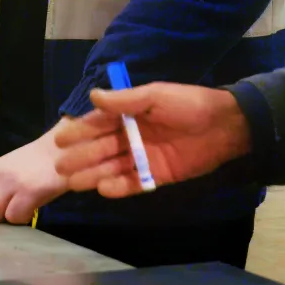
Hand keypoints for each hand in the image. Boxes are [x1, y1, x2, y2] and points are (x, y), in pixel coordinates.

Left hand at [0, 129, 67, 223]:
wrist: (62, 149)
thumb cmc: (38, 162)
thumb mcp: (9, 168)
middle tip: (5, 214)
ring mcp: (11, 184)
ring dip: (3, 219)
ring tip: (18, 211)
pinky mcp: (29, 192)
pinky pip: (13, 217)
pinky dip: (22, 219)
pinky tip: (31, 210)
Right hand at [52, 83, 251, 197]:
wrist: (226, 126)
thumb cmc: (189, 105)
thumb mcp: (156, 96)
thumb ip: (125, 100)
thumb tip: (92, 96)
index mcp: (131, 115)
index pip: (99, 124)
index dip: (79, 132)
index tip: (59, 141)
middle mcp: (133, 136)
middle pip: (102, 148)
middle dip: (81, 157)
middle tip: (60, 167)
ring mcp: (144, 157)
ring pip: (113, 167)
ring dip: (93, 174)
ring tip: (74, 182)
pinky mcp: (157, 175)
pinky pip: (134, 183)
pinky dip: (119, 186)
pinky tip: (103, 189)